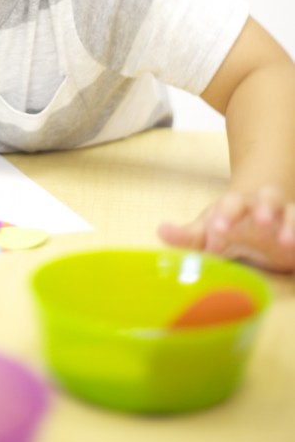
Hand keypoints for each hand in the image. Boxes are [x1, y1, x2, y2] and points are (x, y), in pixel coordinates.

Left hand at [158, 186, 294, 273]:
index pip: (231, 204)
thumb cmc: (230, 223)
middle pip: (265, 199)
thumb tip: (159, 231)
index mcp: (237, 205)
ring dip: (289, 224)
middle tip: (260, 221)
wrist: (261, 215)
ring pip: (289, 212)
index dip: (225, 214)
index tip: (217, 227)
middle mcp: (263, 206)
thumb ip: (187, 235)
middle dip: (263, 208)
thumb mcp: (208, 231)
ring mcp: (283, 217)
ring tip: (286, 241)